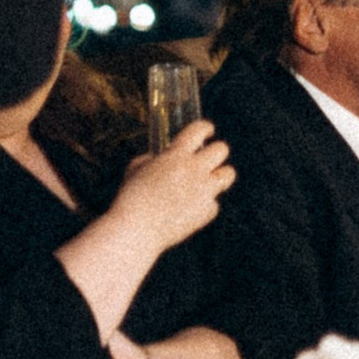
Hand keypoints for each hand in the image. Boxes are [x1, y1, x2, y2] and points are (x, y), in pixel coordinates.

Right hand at [107, 117, 232, 253]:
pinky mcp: (207, 211)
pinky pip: (213, 204)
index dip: (206, 128)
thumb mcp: (135, 170)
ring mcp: (204, 190)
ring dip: (219, 176)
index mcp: (176, 155)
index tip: (208, 131)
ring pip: (228, 174)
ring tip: (207, 183)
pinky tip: (189, 211)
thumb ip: (151, 159)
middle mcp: (194, 169)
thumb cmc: (130, 200)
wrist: (136, 230)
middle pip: (222, 149)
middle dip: (216, 152)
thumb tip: (158, 158)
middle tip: (209, 159)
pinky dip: (204, 207)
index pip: (200, 129)